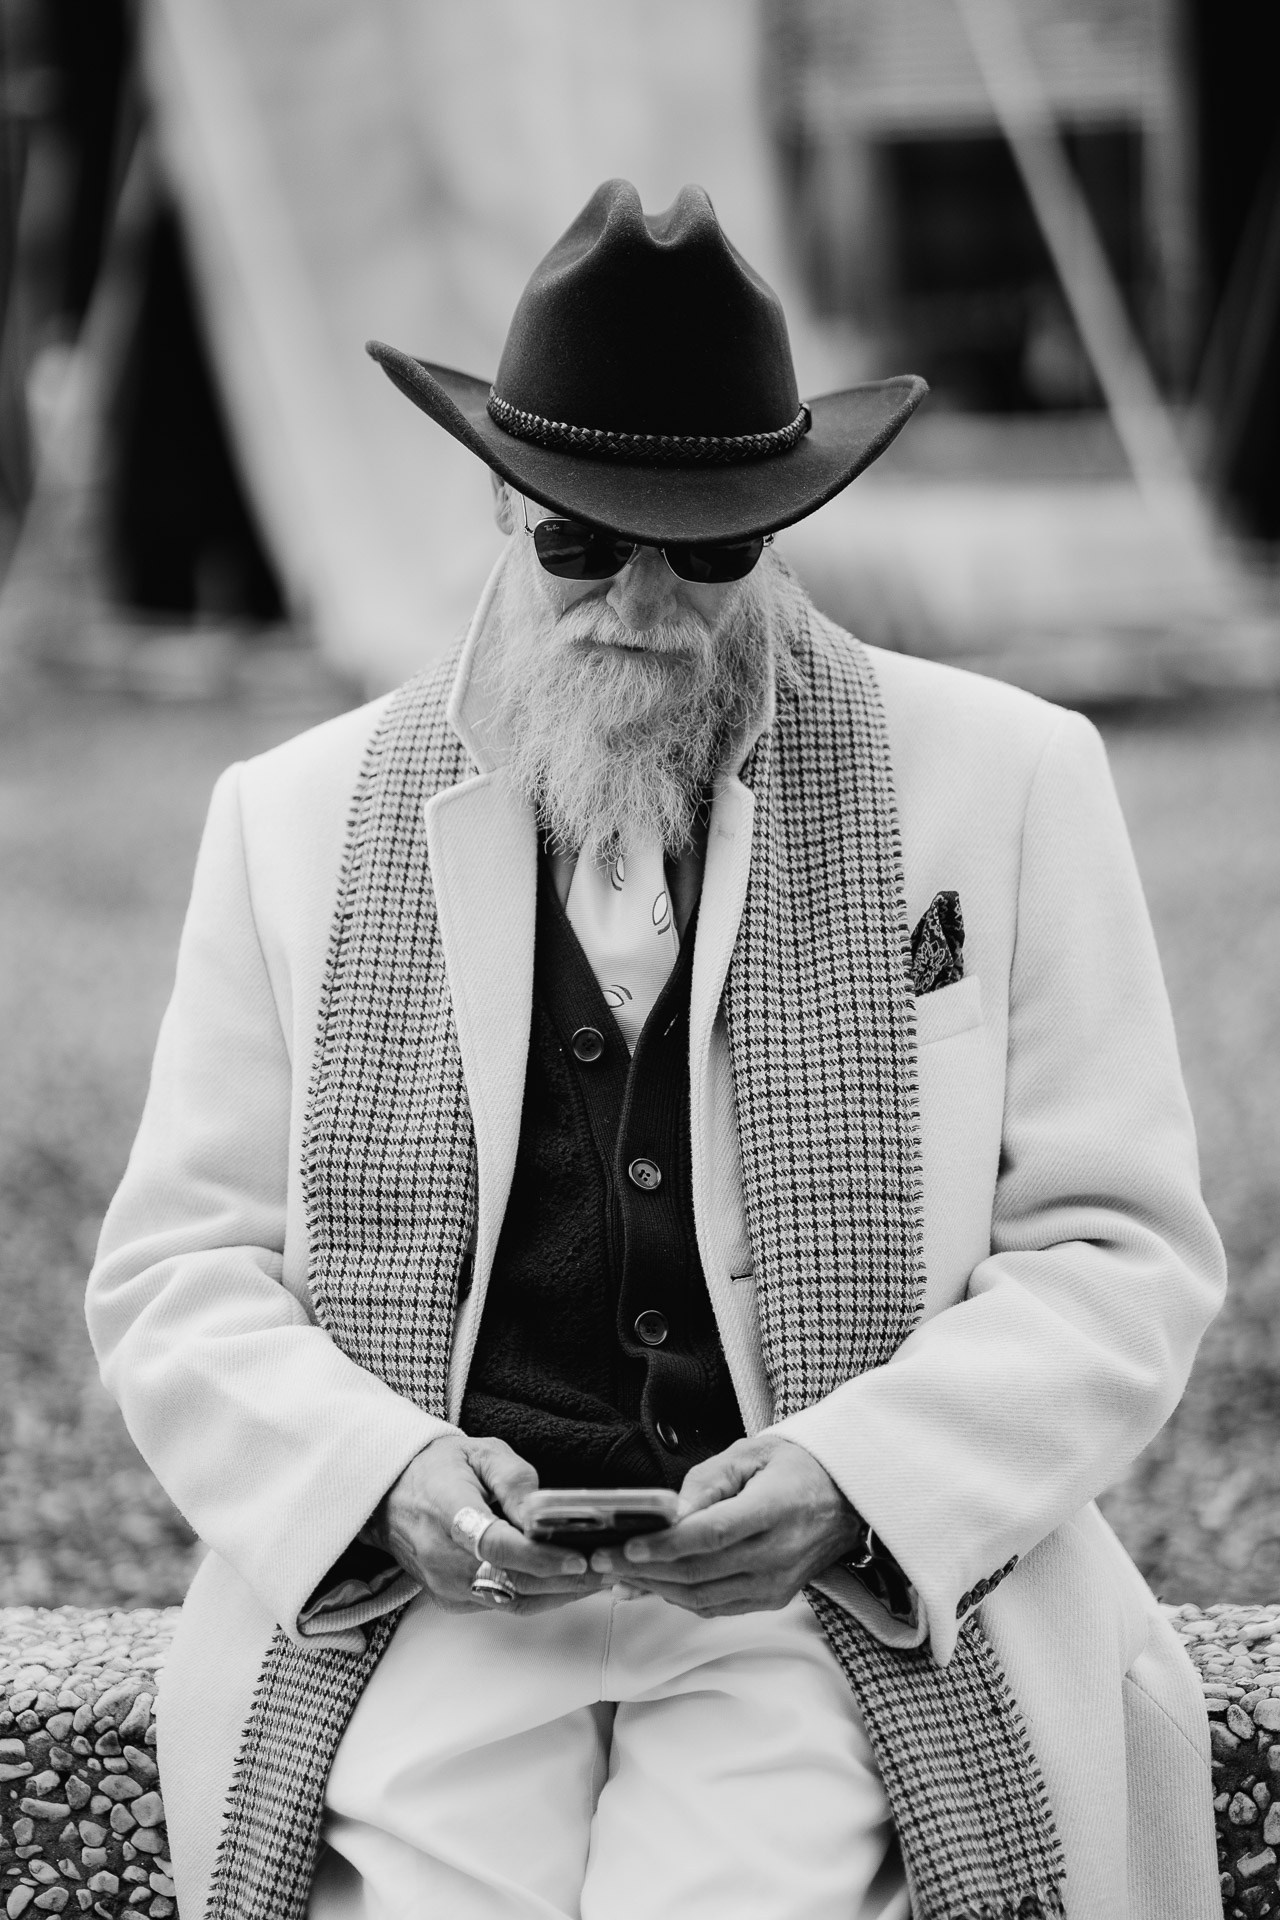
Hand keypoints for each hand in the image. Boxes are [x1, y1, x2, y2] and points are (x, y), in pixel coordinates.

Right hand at [373, 1433, 609, 1613]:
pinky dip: (538, 1597)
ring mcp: (445, 1586)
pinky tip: (568, 1583)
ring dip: (559, 1593)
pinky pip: (500, 1605)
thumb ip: (514, 1479)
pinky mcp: (450, 1600)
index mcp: (448, 1514)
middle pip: (512, 1581)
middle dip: (566, 1579)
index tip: (579, 1556)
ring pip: (511, 1601)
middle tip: (610, 1566)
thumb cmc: (439, 1468)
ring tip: (600, 1576)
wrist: (389, 1496)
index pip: (497, 1546)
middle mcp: (443, 1559)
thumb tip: (543, 1513)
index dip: (541, 1557)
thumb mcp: (480, 1453)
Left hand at [589, 1436, 862, 1616]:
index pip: (713, 1535)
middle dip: (643, 1569)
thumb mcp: (751, 1453)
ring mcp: (776, 1584)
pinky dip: (679, 1598)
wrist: (844, 1497)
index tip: (628, 1545)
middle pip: (700, 1572)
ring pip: (703, 1597)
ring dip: (655, 1588)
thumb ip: (708, 1480)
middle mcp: (777, 1554)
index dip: (667, 1545)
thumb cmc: (794, 1467)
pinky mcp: (772, 1599)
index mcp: (775, 1510)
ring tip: (616, 1573)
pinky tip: (650, 1584)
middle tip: (602, 1560)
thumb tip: (671, 1514)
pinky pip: (716, 1607)